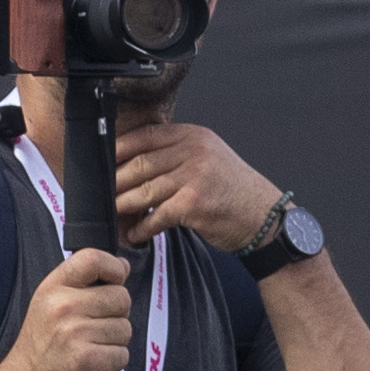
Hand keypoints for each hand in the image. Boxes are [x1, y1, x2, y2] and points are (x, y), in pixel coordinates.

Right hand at [0, 245, 134, 370]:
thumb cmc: (39, 348)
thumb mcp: (49, 305)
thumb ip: (83, 285)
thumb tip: (123, 266)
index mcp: (52, 289)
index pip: (92, 258)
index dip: (114, 267)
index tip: (115, 280)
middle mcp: (63, 306)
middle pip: (121, 297)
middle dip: (116, 315)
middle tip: (91, 330)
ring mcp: (75, 333)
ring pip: (125, 328)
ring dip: (113, 342)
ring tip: (86, 348)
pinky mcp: (88, 359)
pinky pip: (123, 354)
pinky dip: (112, 363)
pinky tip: (90, 364)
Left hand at [106, 120, 283, 253]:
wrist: (268, 221)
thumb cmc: (236, 194)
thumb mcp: (210, 161)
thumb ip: (176, 156)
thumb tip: (130, 165)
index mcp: (194, 136)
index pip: (144, 136)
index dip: (117, 150)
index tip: (101, 164)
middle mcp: (195, 151)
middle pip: (138, 164)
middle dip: (115, 183)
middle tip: (101, 195)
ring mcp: (195, 176)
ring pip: (143, 191)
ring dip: (124, 207)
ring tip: (114, 216)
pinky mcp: (194, 203)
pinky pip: (156, 215)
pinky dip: (143, 227)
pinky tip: (137, 234)